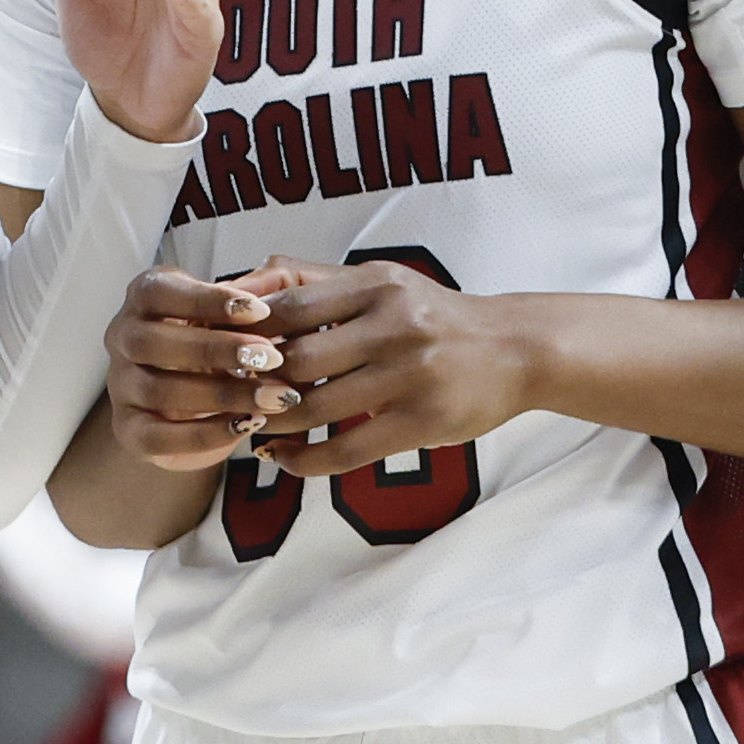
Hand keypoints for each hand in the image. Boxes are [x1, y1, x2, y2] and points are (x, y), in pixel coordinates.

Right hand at [103, 263, 316, 468]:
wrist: (189, 403)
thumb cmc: (212, 345)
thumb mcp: (229, 314)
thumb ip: (250, 297)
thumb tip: (275, 283)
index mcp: (142, 298)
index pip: (159, 292)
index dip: (207, 300)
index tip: (260, 311)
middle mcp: (122, 338)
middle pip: (151, 342)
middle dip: (215, 350)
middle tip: (270, 358)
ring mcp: (120, 386)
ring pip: (157, 390)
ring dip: (222, 394)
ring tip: (274, 397)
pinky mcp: (128, 430)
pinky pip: (159, 436)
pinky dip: (207, 433)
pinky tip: (248, 424)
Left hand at [247, 254, 538, 476]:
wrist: (515, 349)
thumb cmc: (431, 316)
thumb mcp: (381, 282)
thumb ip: (312, 283)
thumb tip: (235, 290)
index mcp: (377, 284)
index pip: (293, 306)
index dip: (251, 333)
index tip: (227, 353)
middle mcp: (394, 323)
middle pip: (299, 359)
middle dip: (257, 383)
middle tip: (234, 398)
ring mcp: (411, 374)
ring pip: (319, 407)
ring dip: (275, 425)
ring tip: (255, 430)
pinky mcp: (423, 421)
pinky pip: (349, 449)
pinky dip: (307, 461)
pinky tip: (287, 461)